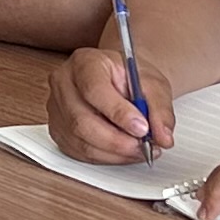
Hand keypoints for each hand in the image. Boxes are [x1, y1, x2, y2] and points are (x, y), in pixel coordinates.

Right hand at [47, 45, 177, 163]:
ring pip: (81, 141)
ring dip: (114, 152)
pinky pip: (80, 152)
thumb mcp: (153, 84)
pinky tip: (124, 152)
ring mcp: (57, 108)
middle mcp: (64, 83)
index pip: (94, 89)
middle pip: (81, 120)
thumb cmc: (131, 77)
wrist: (120, 80)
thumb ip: (159, 109)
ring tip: (140, 150)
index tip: (142, 127)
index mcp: (85, 62)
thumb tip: (162, 136)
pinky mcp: (58, 130)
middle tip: (144, 146)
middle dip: (117, 140)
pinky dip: (106, 157)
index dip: (118, 112)